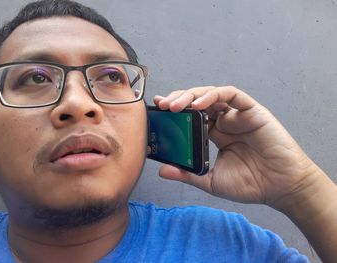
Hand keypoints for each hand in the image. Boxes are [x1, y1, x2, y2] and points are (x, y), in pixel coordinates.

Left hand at [153, 86, 318, 208]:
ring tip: (174, 105)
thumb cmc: (250, 184)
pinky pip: (230, 95)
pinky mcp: (251, 110)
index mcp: (215, 134)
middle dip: (178, 100)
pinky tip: (199, 104)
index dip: (174, 112)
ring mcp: (237, 115)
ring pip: (210, 94)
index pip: (190, 117)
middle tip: (162, 106)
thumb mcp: (211, 180)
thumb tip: (162, 170)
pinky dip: (213, 95)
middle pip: (197, 102)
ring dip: (191, 96)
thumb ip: (188, 174)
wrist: (280, 188)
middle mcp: (224, 121)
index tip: (157, 111)